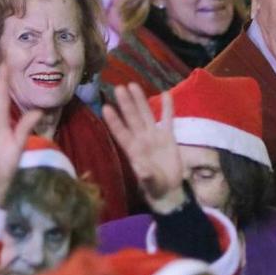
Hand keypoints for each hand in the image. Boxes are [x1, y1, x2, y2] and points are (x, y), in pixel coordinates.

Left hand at [101, 83, 186, 213]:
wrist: (169, 189)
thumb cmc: (155, 187)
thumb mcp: (151, 184)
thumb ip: (147, 176)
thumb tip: (141, 170)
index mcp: (134, 151)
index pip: (122, 133)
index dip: (115, 122)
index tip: (106, 108)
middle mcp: (141, 140)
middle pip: (132, 119)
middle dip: (126, 104)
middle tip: (118, 88)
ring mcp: (154, 136)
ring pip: (146, 115)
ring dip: (140, 101)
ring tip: (132, 85)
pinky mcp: (168, 137)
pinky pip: (168, 119)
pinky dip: (168, 107)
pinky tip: (166, 94)